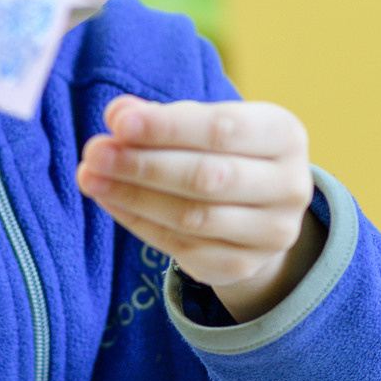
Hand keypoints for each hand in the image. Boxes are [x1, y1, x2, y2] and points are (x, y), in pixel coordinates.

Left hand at [78, 97, 323, 322]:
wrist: (259, 207)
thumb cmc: (223, 150)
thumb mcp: (204, 123)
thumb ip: (163, 117)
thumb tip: (119, 115)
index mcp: (285, 135)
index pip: (222, 129)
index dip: (167, 127)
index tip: (117, 122)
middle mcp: (289, 186)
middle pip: (206, 178)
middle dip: (143, 165)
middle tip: (95, 152)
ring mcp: (270, 233)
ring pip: (191, 217)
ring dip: (133, 196)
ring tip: (91, 176)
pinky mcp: (241, 265)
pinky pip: (181, 247)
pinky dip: (138, 222)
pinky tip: (110, 200)